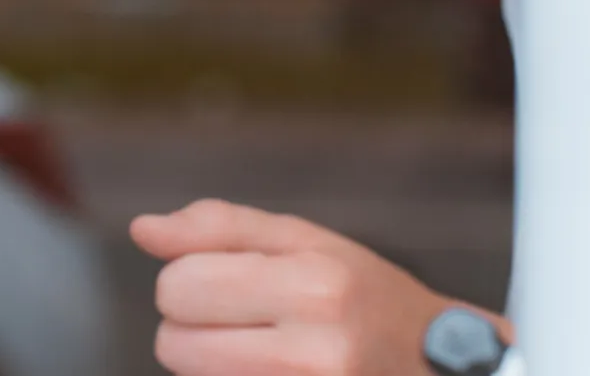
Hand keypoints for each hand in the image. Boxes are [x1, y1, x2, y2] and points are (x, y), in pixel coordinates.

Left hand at [131, 199, 512, 375]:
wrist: (448, 374)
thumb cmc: (366, 298)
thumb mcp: (305, 241)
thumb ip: (217, 227)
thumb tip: (141, 230)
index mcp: (312, 285)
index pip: (178, 286)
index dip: (189, 282)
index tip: (227, 284)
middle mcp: (317, 352)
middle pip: (173, 345)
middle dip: (193, 329)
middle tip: (246, 323)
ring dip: (210, 367)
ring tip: (266, 352)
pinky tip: (275, 374)